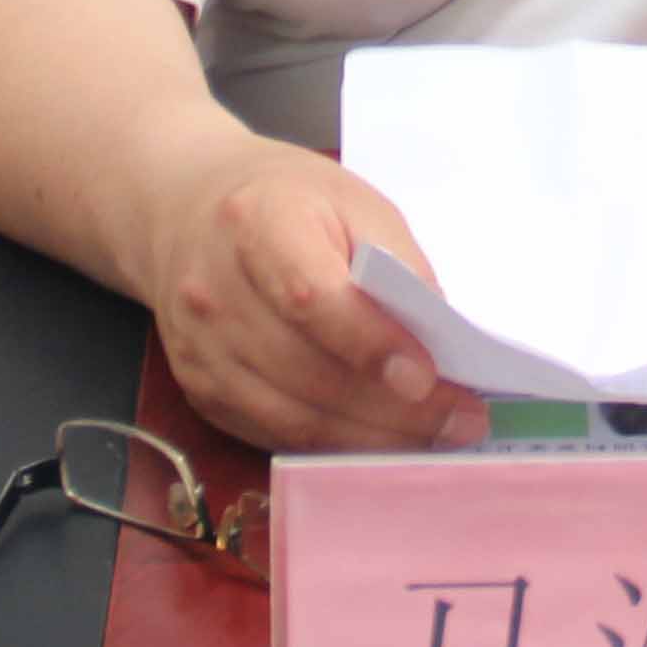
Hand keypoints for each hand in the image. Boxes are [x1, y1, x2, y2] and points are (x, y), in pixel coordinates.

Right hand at [145, 137, 485, 453]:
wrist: (185, 210)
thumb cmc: (285, 200)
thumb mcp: (352, 201)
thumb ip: (396, 262)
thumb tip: (439, 337)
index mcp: (256, 225)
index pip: (311, 298)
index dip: (371, 344)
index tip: (427, 376)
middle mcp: (214, 294)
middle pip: (308, 372)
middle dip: (394, 408)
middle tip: (462, 419)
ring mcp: (201, 351)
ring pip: (295, 419)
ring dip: (373, 439)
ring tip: (435, 437)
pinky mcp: (200, 392)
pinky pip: (275, 436)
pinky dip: (336, 446)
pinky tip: (382, 440)